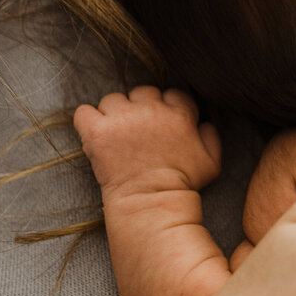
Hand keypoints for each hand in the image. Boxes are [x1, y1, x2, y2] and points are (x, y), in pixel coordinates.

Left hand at [73, 86, 221, 196]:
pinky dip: (87, 120)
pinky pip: (84, 112)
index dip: (166, 108)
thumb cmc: (182, 185)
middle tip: (137, 132)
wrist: (152, 203)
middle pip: (141, 93)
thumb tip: (203, 122)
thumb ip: (211, 135)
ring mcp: (122, 119)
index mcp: (179, 113)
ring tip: (116, 136)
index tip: (161, 126)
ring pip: (112, 100)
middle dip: (139, 109)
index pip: (171, 94)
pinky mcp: (98, 132)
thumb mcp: (212, 161)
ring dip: (114, 115)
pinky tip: (95, 134)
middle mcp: (151, 109)